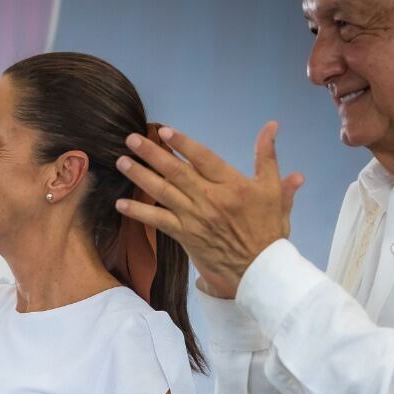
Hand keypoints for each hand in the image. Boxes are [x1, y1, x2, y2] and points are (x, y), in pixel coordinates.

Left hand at [116, 122, 304, 297]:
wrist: (260, 268)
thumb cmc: (268, 227)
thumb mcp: (273, 188)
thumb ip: (267, 156)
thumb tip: (271, 125)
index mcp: (232, 184)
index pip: (203, 158)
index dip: (182, 143)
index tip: (163, 131)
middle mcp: (210, 199)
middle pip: (176, 171)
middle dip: (151, 153)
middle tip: (131, 139)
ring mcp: (195, 217)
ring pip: (163, 192)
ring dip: (140, 176)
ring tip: (122, 162)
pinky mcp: (185, 235)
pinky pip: (158, 221)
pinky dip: (139, 212)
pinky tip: (120, 204)